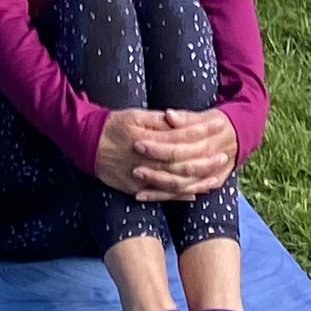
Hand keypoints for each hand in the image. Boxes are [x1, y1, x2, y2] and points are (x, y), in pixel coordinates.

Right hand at [98, 107, 234, 199]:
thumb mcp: (135, 115)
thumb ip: (158, 121)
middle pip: (182, 163)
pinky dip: (179, 195)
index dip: (201, 130)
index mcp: (147, 139)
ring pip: (174, 183)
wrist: (85, 144)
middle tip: (224, 155)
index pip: (181, 136)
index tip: (217, 124)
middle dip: (205, 160)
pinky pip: (161, 195)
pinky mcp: (135, 188)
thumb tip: (178, 121)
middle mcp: (146, 161)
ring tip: (215, 178)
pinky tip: (194, 194)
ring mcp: (141, 178)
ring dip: (196, 182)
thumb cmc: (112, 125)